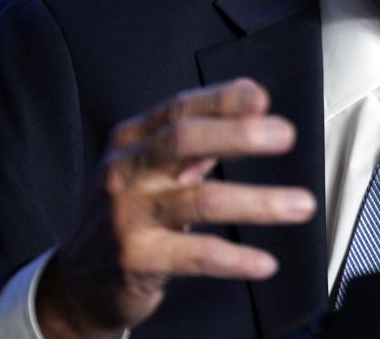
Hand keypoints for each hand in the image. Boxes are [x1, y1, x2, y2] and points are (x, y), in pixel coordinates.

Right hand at [35, 78, 316, 338]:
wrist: (77, 282)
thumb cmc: (127, 213)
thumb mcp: (150, 168)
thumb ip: (198, 138)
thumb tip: (252, 100)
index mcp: (132, 140)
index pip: (181, 109)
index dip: (223, 100)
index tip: (262, 98)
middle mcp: (126, 170)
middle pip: (184, 140)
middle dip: (240, 134)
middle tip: (286, 134)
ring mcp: (128, 215)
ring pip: (202, 200)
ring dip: (259, 202)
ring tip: (301, 204)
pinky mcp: (136, 258)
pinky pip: (197, 254)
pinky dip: (236, 259)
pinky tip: (265, 263)